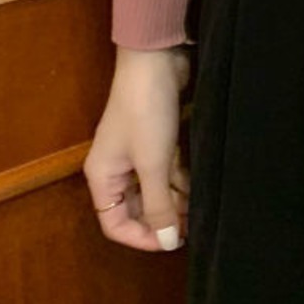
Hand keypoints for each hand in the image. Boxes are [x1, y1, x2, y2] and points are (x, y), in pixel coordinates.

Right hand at [83, 45, 190, 251]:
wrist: (156, 61)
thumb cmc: (145, 112)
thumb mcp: (152, 163)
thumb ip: (159, 205)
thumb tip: (168, 242)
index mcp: (103, 178)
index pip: (114, 224)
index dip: (141, 238)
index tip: (171, 242)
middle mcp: (116, 169)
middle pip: (135, 210)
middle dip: (161, 221)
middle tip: (192, 229)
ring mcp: (137, 153)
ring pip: (154, 191)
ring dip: (174, 203)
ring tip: (200, 213)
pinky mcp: (157, 139)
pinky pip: (166, 172)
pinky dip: (180, 183)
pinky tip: (199, 191)